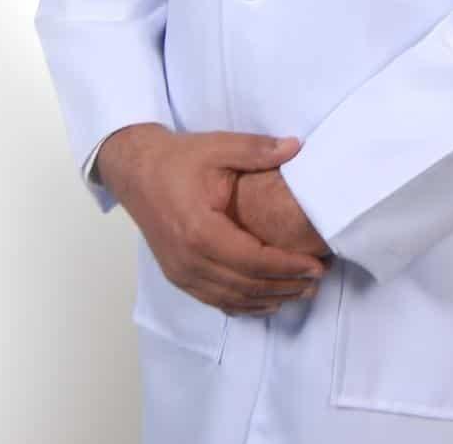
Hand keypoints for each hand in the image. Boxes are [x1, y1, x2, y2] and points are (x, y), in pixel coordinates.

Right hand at [96, 125, 327, 316]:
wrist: (135, 171)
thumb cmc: (177, 159)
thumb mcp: (218, 146)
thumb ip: (256, 149)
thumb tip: (296, 147)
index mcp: (200, 230)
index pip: (253, 260)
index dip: (287, 267)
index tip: (316, 264)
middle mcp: (189, 260)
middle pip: (246, 285)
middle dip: (285, 286)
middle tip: (317, 280)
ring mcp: (181, 273)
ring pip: (232, 299)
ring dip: (269, 299)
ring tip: (301, 291)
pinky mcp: (178, 276)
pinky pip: (215, 300)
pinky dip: (244, 305)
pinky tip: (267, 301)